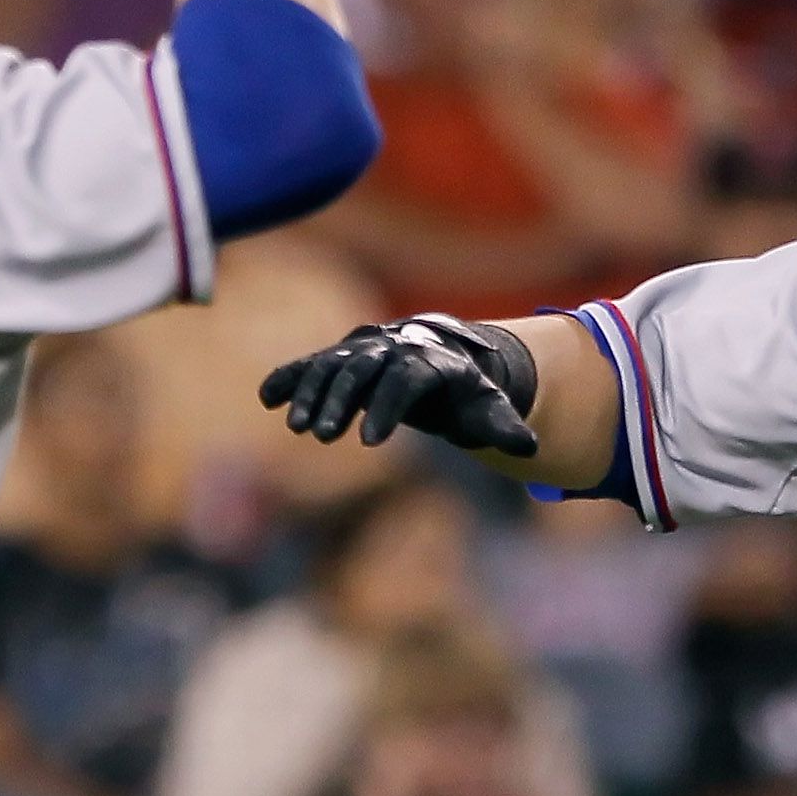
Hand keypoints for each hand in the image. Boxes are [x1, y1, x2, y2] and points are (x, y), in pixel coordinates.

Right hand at [259, 319, 539, 456]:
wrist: (441, 354)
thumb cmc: (466, 393)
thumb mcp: (488, 409)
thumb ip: (504, 427)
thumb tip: (530, 447)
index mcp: (432, 362)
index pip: (406, 380)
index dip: (387, 408)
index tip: (369, 441)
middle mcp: (395, 348)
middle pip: (364, 370)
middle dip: (342, 400)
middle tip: (324, 436)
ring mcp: (365, 349)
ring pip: (334, 365)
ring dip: (312, 393)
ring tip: (297, 429)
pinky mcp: (342, 356)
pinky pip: (313, 364)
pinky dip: (290, 376)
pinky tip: (266, 397)